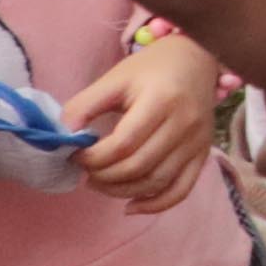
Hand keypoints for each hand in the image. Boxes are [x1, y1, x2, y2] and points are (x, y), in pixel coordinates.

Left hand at [65, 28, 226, 210]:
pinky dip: (155, 205)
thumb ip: (84, 106)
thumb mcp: (114, 79)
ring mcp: (198, 141)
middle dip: (102, 175)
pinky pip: (181, 190)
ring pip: (156, 181)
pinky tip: (130, 206)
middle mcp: (185, 123)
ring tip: (100, 182)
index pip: (123, 144)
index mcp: (162, 100)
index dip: (92, 157)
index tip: (75, 154)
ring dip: (121, 191)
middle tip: (85, 170)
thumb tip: (62, 137)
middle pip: (139, 166)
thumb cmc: (150, 69)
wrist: (196, 59)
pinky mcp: (203, 153)